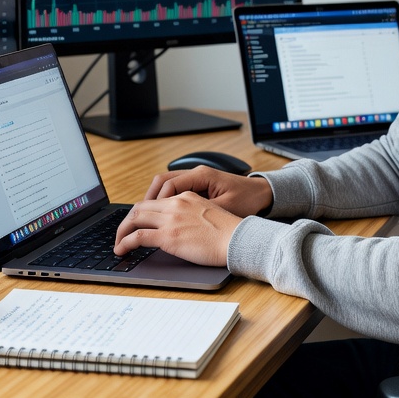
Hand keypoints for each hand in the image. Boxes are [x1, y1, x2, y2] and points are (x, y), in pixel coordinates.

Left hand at [113, 191, 240, 266]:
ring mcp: (171, 219)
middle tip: (122, 234)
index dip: (141, 212)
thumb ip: (191, 214)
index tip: (136, 223)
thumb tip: (181, 227)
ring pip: (134, 218)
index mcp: (185, 197)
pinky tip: (122, 250)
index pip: (155, 201)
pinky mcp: (168, 236)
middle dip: (127, 221)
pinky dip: (125, 243)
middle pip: (140, 207)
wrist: (237, 238)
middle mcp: (175, 204)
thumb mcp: (208, 213)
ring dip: (122, 231)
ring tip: (118, 244)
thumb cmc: (229, 231)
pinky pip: (138, 237)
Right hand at [142, 165, 273, 216]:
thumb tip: (178, 224)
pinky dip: (164, 201)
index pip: (168, 185)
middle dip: (147, 200)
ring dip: (154, 200)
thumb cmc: (247, 200)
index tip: (146, 218)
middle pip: (162, 181)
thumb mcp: (225, 209)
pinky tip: (161, 216)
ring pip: (166, 185)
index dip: (155, 202)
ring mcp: (196, 178)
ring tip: (144, 218)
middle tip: (136, 219)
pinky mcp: (198, 187)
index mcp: (201, 175)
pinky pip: (174, 190)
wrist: (262, 194)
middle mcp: (196, 173)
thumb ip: (201, 214)